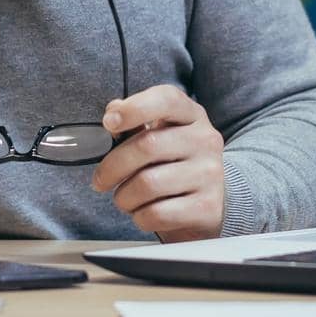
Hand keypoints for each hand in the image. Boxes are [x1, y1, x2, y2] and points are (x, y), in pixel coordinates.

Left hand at [90, 85, 225, 241]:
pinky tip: (144, 212)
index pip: (166, 99)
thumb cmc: (175, 162)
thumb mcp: (163, 134)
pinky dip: (139, 217)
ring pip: (147, 184)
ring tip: (125, 198)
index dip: (134, 108)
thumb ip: (136, 120)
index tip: (109, 123)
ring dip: (124, 197)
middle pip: (147, 146)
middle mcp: (205, 140)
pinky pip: (156, 213)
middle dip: (112, 167)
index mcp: (192, 115)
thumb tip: (112, 114)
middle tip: (101, 180)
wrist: (214, 200)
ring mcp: (209, 174)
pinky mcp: (207, 207)